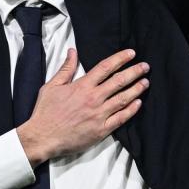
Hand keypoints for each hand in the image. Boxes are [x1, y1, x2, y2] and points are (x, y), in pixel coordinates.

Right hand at [16, 48, 148, 165]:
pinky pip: (121, 118)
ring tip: (146, 83)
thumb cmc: (45, 112)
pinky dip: (131, 110)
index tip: (131, 53)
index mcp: (82, 86)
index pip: (106, 67)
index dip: (120, 59)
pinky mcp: (101, 130)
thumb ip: (65, 69)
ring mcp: (99, 115)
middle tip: (145, 67)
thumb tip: (72, 51)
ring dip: (136, 89)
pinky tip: (138, 103)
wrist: (43, 137)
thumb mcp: (51, 86)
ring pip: (123, 99)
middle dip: (134, 72)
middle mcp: (93, 98)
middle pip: (119, 81)